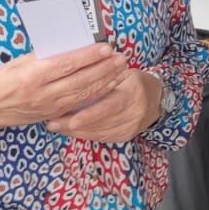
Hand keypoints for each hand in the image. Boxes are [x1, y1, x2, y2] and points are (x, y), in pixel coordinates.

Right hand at [0, 43, 128, 131]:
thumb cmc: (1, 80)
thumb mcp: (18, 62)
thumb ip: (43, 56)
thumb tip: (69, 46)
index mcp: (32, 76)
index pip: (67, 64)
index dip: (88, 56)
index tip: (105, 47)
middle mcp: (43, 93)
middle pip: (80, 81)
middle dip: (103, 69)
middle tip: (120, 57)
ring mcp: (49, 107)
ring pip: (83, 95)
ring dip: (105, 81)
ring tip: (120, 70)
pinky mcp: (53, 115)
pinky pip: (78, 105)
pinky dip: (96, 95)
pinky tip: (108, 86)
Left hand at [46, 70, 163, 143]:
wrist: (156, 98)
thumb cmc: (133, 81)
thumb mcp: (121, 71)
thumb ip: (102, 75)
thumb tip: (75, 73)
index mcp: (132, 91)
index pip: (109, 105)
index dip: (89, 114)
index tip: (67, 118)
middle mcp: (134, 112)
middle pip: (100, 122)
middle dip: (73, 124)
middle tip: (52, 122)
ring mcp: (130, 126)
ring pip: (98, 132)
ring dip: (75, 131)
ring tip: (56, 126)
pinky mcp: (125, 135)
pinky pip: (101, 137)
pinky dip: (84, 134)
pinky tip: (69, 130)